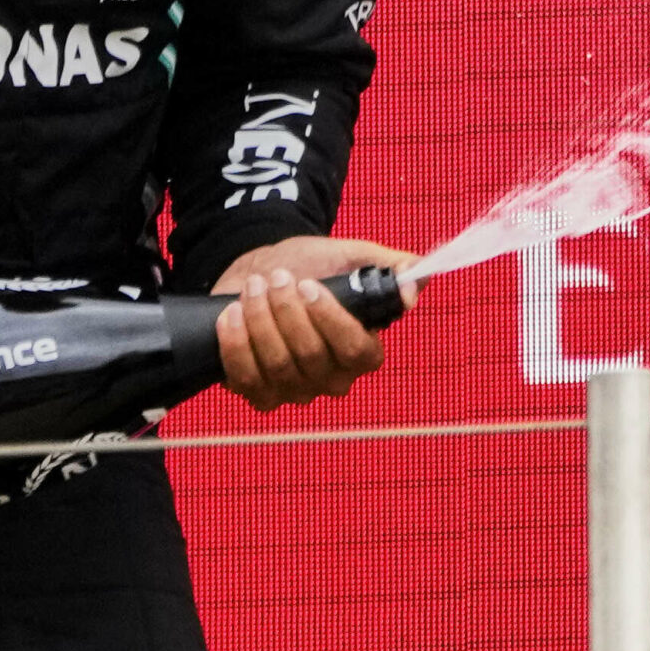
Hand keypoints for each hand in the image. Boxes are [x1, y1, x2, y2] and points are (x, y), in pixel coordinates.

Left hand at [209, 236, 416, 411]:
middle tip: (277, 278)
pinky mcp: (259, 393)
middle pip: (312, 357)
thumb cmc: (308, 266)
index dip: (331, 321)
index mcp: (362, 351)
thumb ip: (388, 266)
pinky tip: (232, 315)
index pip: (357, 352)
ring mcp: (295, 391)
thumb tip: (417, 279)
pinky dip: (235, 344)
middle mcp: (332, 379)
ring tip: (254, 287)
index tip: (309, 287)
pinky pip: (246, 379)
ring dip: (260, 321)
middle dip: (287, 311)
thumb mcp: (349, 257)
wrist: (260, 273)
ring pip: (278, 367)